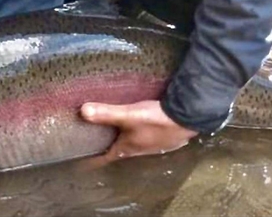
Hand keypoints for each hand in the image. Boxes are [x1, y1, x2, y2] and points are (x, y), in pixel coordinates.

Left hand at [80, 100, 197, 165]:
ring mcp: (153, 144)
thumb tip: (83, 111)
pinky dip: (136, 131)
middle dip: (107, 145)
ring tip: (114, 129)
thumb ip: (106, 113)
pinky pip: (144, 136)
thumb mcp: (128, 115)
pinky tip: (138, 123)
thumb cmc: (156, 120)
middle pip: (119, 149)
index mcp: (127, 148)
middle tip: (94, 137)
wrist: (188, 118)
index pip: (106, 158)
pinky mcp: (163, 136)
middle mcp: (139, 150)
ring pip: (132, 142)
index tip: (83, 160)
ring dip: (123, 137)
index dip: (94, 159)